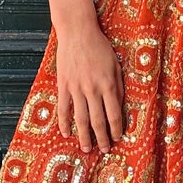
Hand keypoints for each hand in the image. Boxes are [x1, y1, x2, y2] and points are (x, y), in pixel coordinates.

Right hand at [55, 20, 124, 152]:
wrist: (77, 32)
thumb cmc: (100, 47)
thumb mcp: (116, 65)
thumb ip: (118, 86)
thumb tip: (119, 107)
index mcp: (108, 84)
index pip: (114, 114)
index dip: (116, 129)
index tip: (118, 138)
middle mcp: (93, 89)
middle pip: (98, 121)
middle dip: (102, 138)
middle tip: (105, 150)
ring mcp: (76, 88)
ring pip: (80, 119)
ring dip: (84, 136)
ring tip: (86, 149)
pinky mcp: (63, 85)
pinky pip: (63, 108)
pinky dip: (64, 123)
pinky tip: (66, 133)